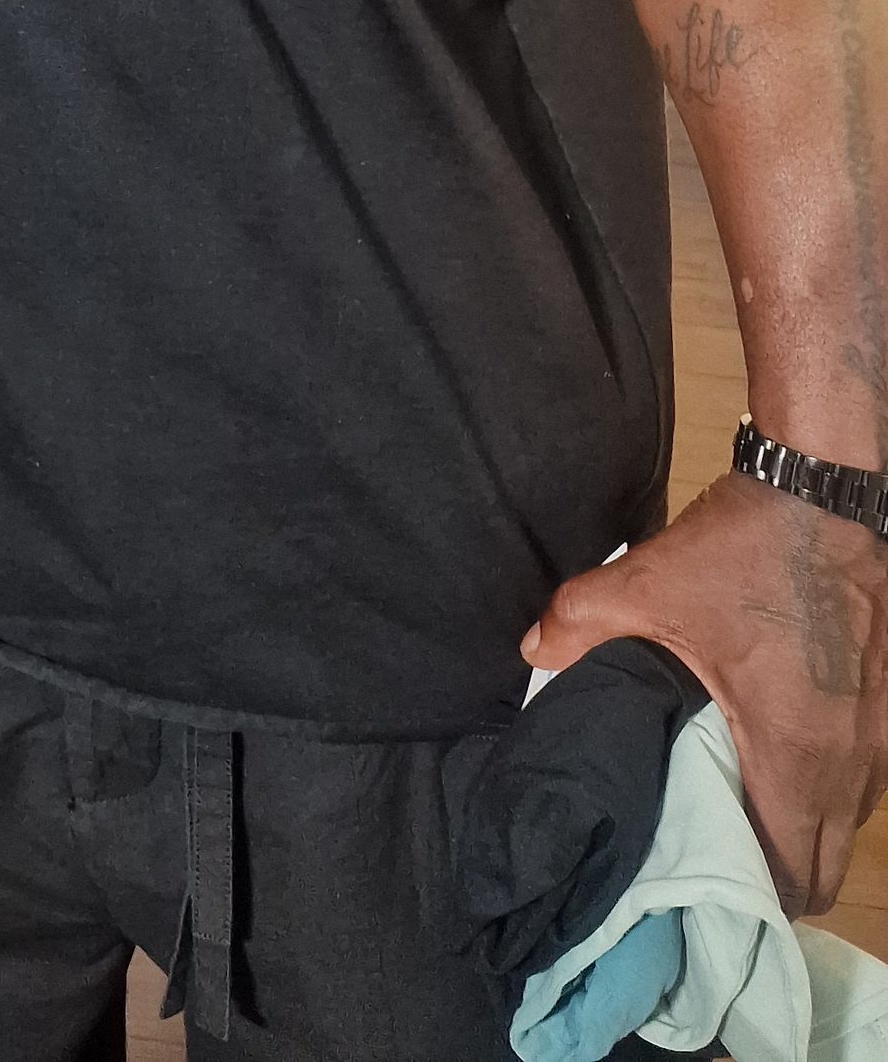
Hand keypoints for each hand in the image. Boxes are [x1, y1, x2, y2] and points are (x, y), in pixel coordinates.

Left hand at [526, 474, 887, 914]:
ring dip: (808, 829)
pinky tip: (785, 758)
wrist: (824, 492)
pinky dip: (830, 785)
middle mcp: (853, 764)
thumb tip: (533, 651)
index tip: (706, 889)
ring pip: (850, 820)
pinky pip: (865, 776)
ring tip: (748, 815)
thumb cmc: (744, 551)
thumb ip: (582, 623)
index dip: (750, 891)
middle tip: (721, 858)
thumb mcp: (650, 583)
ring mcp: (882, 737)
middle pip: (827, 863)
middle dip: (779, 874)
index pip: (792, 873)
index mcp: (796, 756)